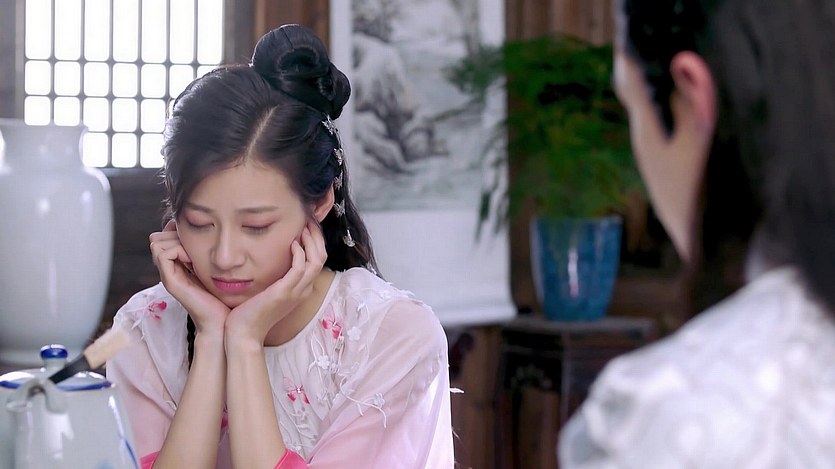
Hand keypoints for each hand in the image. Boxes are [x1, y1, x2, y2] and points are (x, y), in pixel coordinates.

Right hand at [149, 220, 229, 335]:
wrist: (222, 323)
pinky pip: (163, 254)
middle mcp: (171, 269)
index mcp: (181, 265)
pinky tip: (193, 257)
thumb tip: (217, 235)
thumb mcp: (219, 269)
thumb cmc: (226, 297)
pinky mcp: (171, 282)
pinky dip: (177, 248)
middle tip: (196, 239)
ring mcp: (169, 276)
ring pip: (158, 243)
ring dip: (176, 239)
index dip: (179, 229)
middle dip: (176, 232)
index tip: (199, 232)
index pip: (167, 236)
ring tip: (195, 249)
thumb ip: (213, 254)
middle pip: (160, 237)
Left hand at [224, 220, 327, 344]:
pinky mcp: (284, 292)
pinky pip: (301, 268)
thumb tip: (271, 258)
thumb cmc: (251, 313)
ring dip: (311, 241)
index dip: (315, 241)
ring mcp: (296, 292)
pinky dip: (300, 253)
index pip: (318, 260)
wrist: (243, 334)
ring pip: (316, 260)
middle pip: (321, 257)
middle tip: (308, 220)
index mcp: (301, 289)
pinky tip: (292, 243)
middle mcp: (303, 290)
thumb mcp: (268, 291)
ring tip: (303, 227)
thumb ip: (274, 276)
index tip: (306, 226)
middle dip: (317, 236)